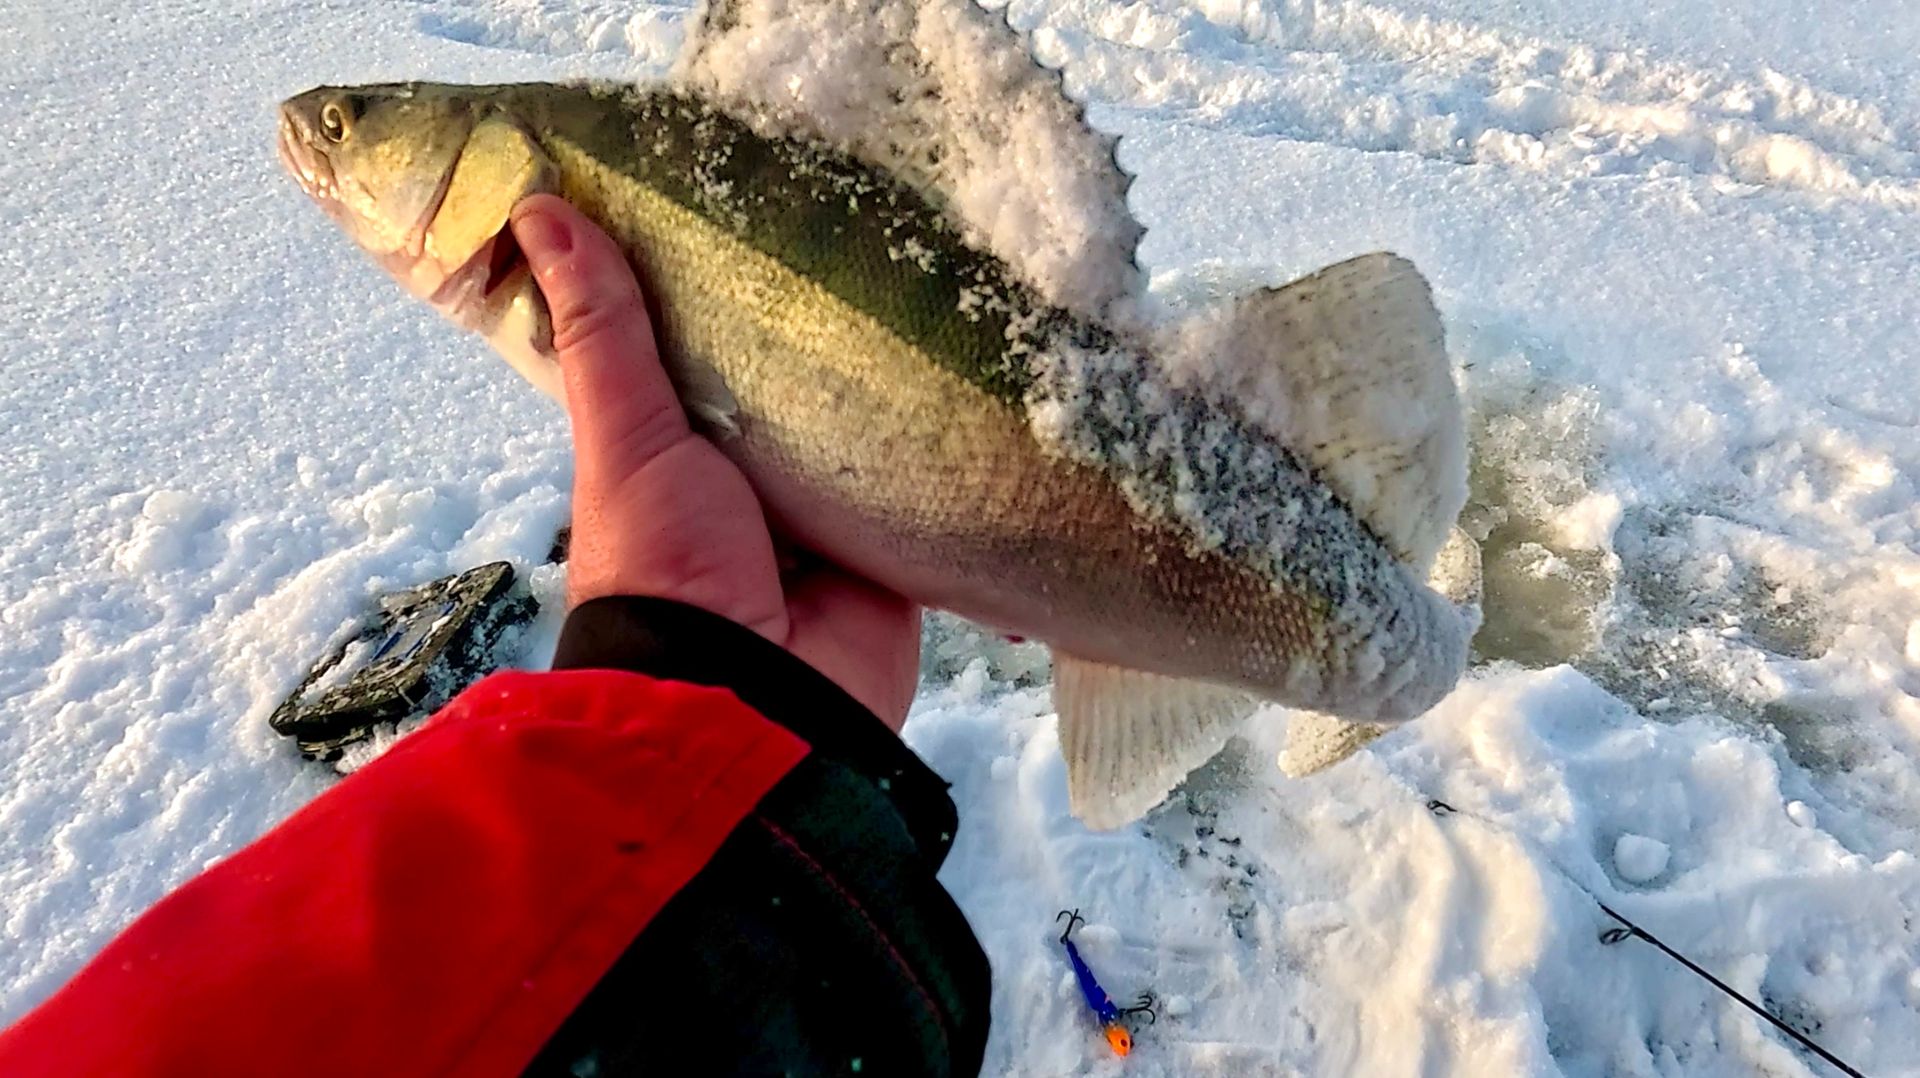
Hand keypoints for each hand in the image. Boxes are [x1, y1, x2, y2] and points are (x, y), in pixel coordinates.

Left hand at [510, 195, 921, 729]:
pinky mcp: (894, 545)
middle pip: (793, 384)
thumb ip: (604, 333)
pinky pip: (925, 481)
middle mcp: (756, 481)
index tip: (750, 196)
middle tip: (866, 222)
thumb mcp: (627, 435)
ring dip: (887, 381)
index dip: (720, 286)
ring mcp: (828, 516)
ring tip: (936, 275)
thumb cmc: (668, 566)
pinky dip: (944, 445)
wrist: (756, 699)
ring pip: (862, 426)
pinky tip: (979, 372)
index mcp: (683, 452)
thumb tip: (538, 206)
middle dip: (821, 328)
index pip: (705, 350)